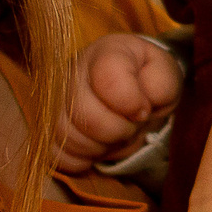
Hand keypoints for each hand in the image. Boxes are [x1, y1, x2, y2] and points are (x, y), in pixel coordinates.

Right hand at [57, 33, 181, 173]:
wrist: (131, 91)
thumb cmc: (148, 81)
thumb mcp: (165, 75)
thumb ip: (160, 83)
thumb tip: (138, 110)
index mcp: (106, 53)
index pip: (109, 78)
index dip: (131, 103)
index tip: (144, 109)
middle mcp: (71, 72)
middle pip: (85, 115)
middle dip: (118, 130)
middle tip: (130, 125)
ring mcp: (53, 100)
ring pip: (68, 138)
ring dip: (100, 146)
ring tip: (115, 134)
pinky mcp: (46, 129)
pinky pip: (58, 155)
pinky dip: (82, 159)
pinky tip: (96, 145)